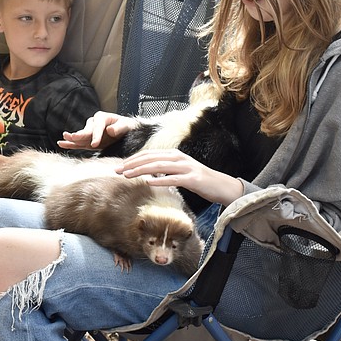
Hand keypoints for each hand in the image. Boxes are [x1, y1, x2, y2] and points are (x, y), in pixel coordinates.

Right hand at [58, 111, 137, 150]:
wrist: (127, 132)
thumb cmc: (128, 127)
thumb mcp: (127, 126)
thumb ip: (119, 128)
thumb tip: (110, 130)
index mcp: (103, 117)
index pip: (98, 126)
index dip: (96, 135)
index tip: (95, 143)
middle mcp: (94, 123)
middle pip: (87, 129)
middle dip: (81, 134)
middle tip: (75, 137)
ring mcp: (90, 132)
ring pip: (81, 135)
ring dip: (72, 137)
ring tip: (65, 137)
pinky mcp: (88, 141)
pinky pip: (78, 142)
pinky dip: (70, 143)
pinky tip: (61, 143)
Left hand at [117, 148, 243, 205]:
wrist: (222, 186)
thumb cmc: (200, 181)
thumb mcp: (180, 171)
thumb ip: (165, 170)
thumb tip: (147, 173)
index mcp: (174, 155)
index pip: (149, 154)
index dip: (133, 159)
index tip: (120, 166)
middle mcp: (179, 158)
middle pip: (150, 158)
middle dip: (131, 164)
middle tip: (117, 170)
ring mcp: (186, 167)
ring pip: (158, 166)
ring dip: (140, 170)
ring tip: (127, 175)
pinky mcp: (193, 179)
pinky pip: (173, 179)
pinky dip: (159, 180)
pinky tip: (148, 183)